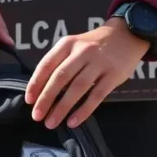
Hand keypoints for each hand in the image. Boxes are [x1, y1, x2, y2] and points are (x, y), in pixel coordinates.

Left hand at [25, 18, 148, 129]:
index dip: (36, 83)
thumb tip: (42, 91)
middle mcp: (82, 51)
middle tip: (36, 116)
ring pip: (77, 88)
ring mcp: (99, 62)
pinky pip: (97, 95)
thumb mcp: (74, 45)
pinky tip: (73, 121)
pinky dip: (84, 110)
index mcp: (67, 44)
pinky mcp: (114, 74)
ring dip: (62, 107)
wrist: (128, 34)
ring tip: (51, 122)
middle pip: (60, 77)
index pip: (47, 64)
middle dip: (46, 99)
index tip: (29, 100)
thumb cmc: (94, 45)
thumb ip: (60, 63)